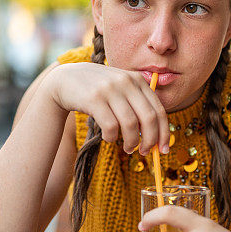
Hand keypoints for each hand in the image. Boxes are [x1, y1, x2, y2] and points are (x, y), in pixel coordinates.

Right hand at [46, 63, 168, 154]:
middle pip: (148, 118)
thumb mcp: (121, 89)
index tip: (164, 149)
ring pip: (130, 124)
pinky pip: (110, 126)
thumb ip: (138, 104)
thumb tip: (157, 136)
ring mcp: (109, 89)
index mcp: (137, 80)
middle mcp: (126, 81)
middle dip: (150, 140)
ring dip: (131, 142)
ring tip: (128, 148)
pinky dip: (112, 138)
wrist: (66, 79)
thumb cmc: (99, 91)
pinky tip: (109, 138)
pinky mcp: (94, 98)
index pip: (159, 110)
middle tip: (144, 152)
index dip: (164, 132)